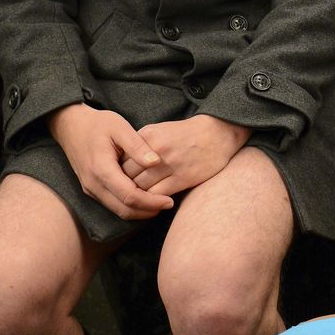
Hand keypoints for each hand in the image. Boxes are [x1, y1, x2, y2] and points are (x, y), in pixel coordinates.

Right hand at [47, 104, 173, 218]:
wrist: (70, 125)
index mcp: (102, 169)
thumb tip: (156, 162)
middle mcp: (93, 184)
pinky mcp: (91, 189)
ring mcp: (90, 189)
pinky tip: (144, 197)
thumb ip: (137, 146)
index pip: (130, 196)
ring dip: (139, 211)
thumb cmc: (97, 124)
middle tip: (168, 204)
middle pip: (124, 210)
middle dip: (148, 211)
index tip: (169, 201)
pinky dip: (129, 206)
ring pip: (117, 210)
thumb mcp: (120, 127)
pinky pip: (112, 205)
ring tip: (159, 203)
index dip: (151, 202)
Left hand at [122, 114, 250, 195]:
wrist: (217, 132)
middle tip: (122, 194)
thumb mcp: (160, 130)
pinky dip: (151, 202)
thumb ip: (141, 145)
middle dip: (123, 186)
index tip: (118, 179)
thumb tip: (123, 163)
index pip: (121, 159)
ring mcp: (169, 164)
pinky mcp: (182, 177)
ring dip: (136, 196)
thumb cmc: (187, 134)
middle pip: (127, 175)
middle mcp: (155, 150)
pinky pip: (157, 195)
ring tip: (136, 201)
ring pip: (140, 188)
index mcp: (147, 136)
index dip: (117, 172)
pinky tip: (151, 203)